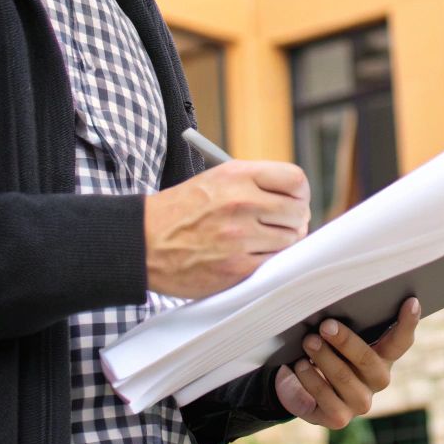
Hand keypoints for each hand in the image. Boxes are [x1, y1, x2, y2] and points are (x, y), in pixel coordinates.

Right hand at [143, 161, 309, 297]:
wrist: (143, 242)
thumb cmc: (181, 210)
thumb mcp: (216, 180)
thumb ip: (255, 184)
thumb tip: (294, 199)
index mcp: (238, 176)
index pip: (295, 180)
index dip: (300, 193)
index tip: (296, 200)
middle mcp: (242, 203)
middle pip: (298, 212)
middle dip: (294, 220)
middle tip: (283, 225)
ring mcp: (240, 237)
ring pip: (290, 240)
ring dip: (282, 242)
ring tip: (262, 240)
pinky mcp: (237, 267)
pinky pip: (272, 263)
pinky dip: (266, 261)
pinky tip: (249, 255)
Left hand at [274, 298, 420, 428]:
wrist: (301, 389)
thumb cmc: (325, 352)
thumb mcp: (336, 338)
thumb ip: (343, 323)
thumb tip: (333, 305)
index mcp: (384, 357)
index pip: (401, 341)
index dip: (408, 323)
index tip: (411, 302)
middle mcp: (377, 381)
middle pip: (368, 359)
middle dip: (345, 341)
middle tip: (325, 325)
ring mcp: (360, 402)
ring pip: (344, 378)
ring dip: (324, 358)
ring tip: (308, 342)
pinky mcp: (339, 418)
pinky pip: (324, 398)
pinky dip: (309, 379)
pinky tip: (299, 366)